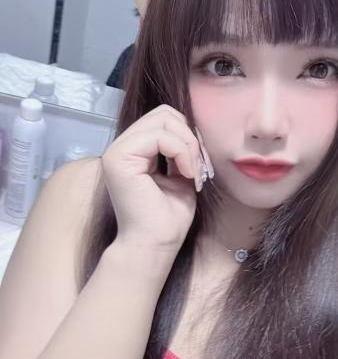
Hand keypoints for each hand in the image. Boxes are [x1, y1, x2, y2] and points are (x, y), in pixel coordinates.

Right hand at [101, 105, 212, 261]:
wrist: (155, 245)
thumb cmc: (168, 218)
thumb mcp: (182, 174)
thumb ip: (182, 151)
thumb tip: (193, 129)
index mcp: (135, 150)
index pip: (165, 118)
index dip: (188, 134)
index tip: (200, 164)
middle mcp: (122, 146)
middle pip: (164, 113)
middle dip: (189, 135)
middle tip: (199, 166)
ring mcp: (117, 150)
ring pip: (163, 119)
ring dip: (188, 144)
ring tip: (193, 172)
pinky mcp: (118, 158)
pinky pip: (159, 136)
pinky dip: (182, 152)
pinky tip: (188, 174)